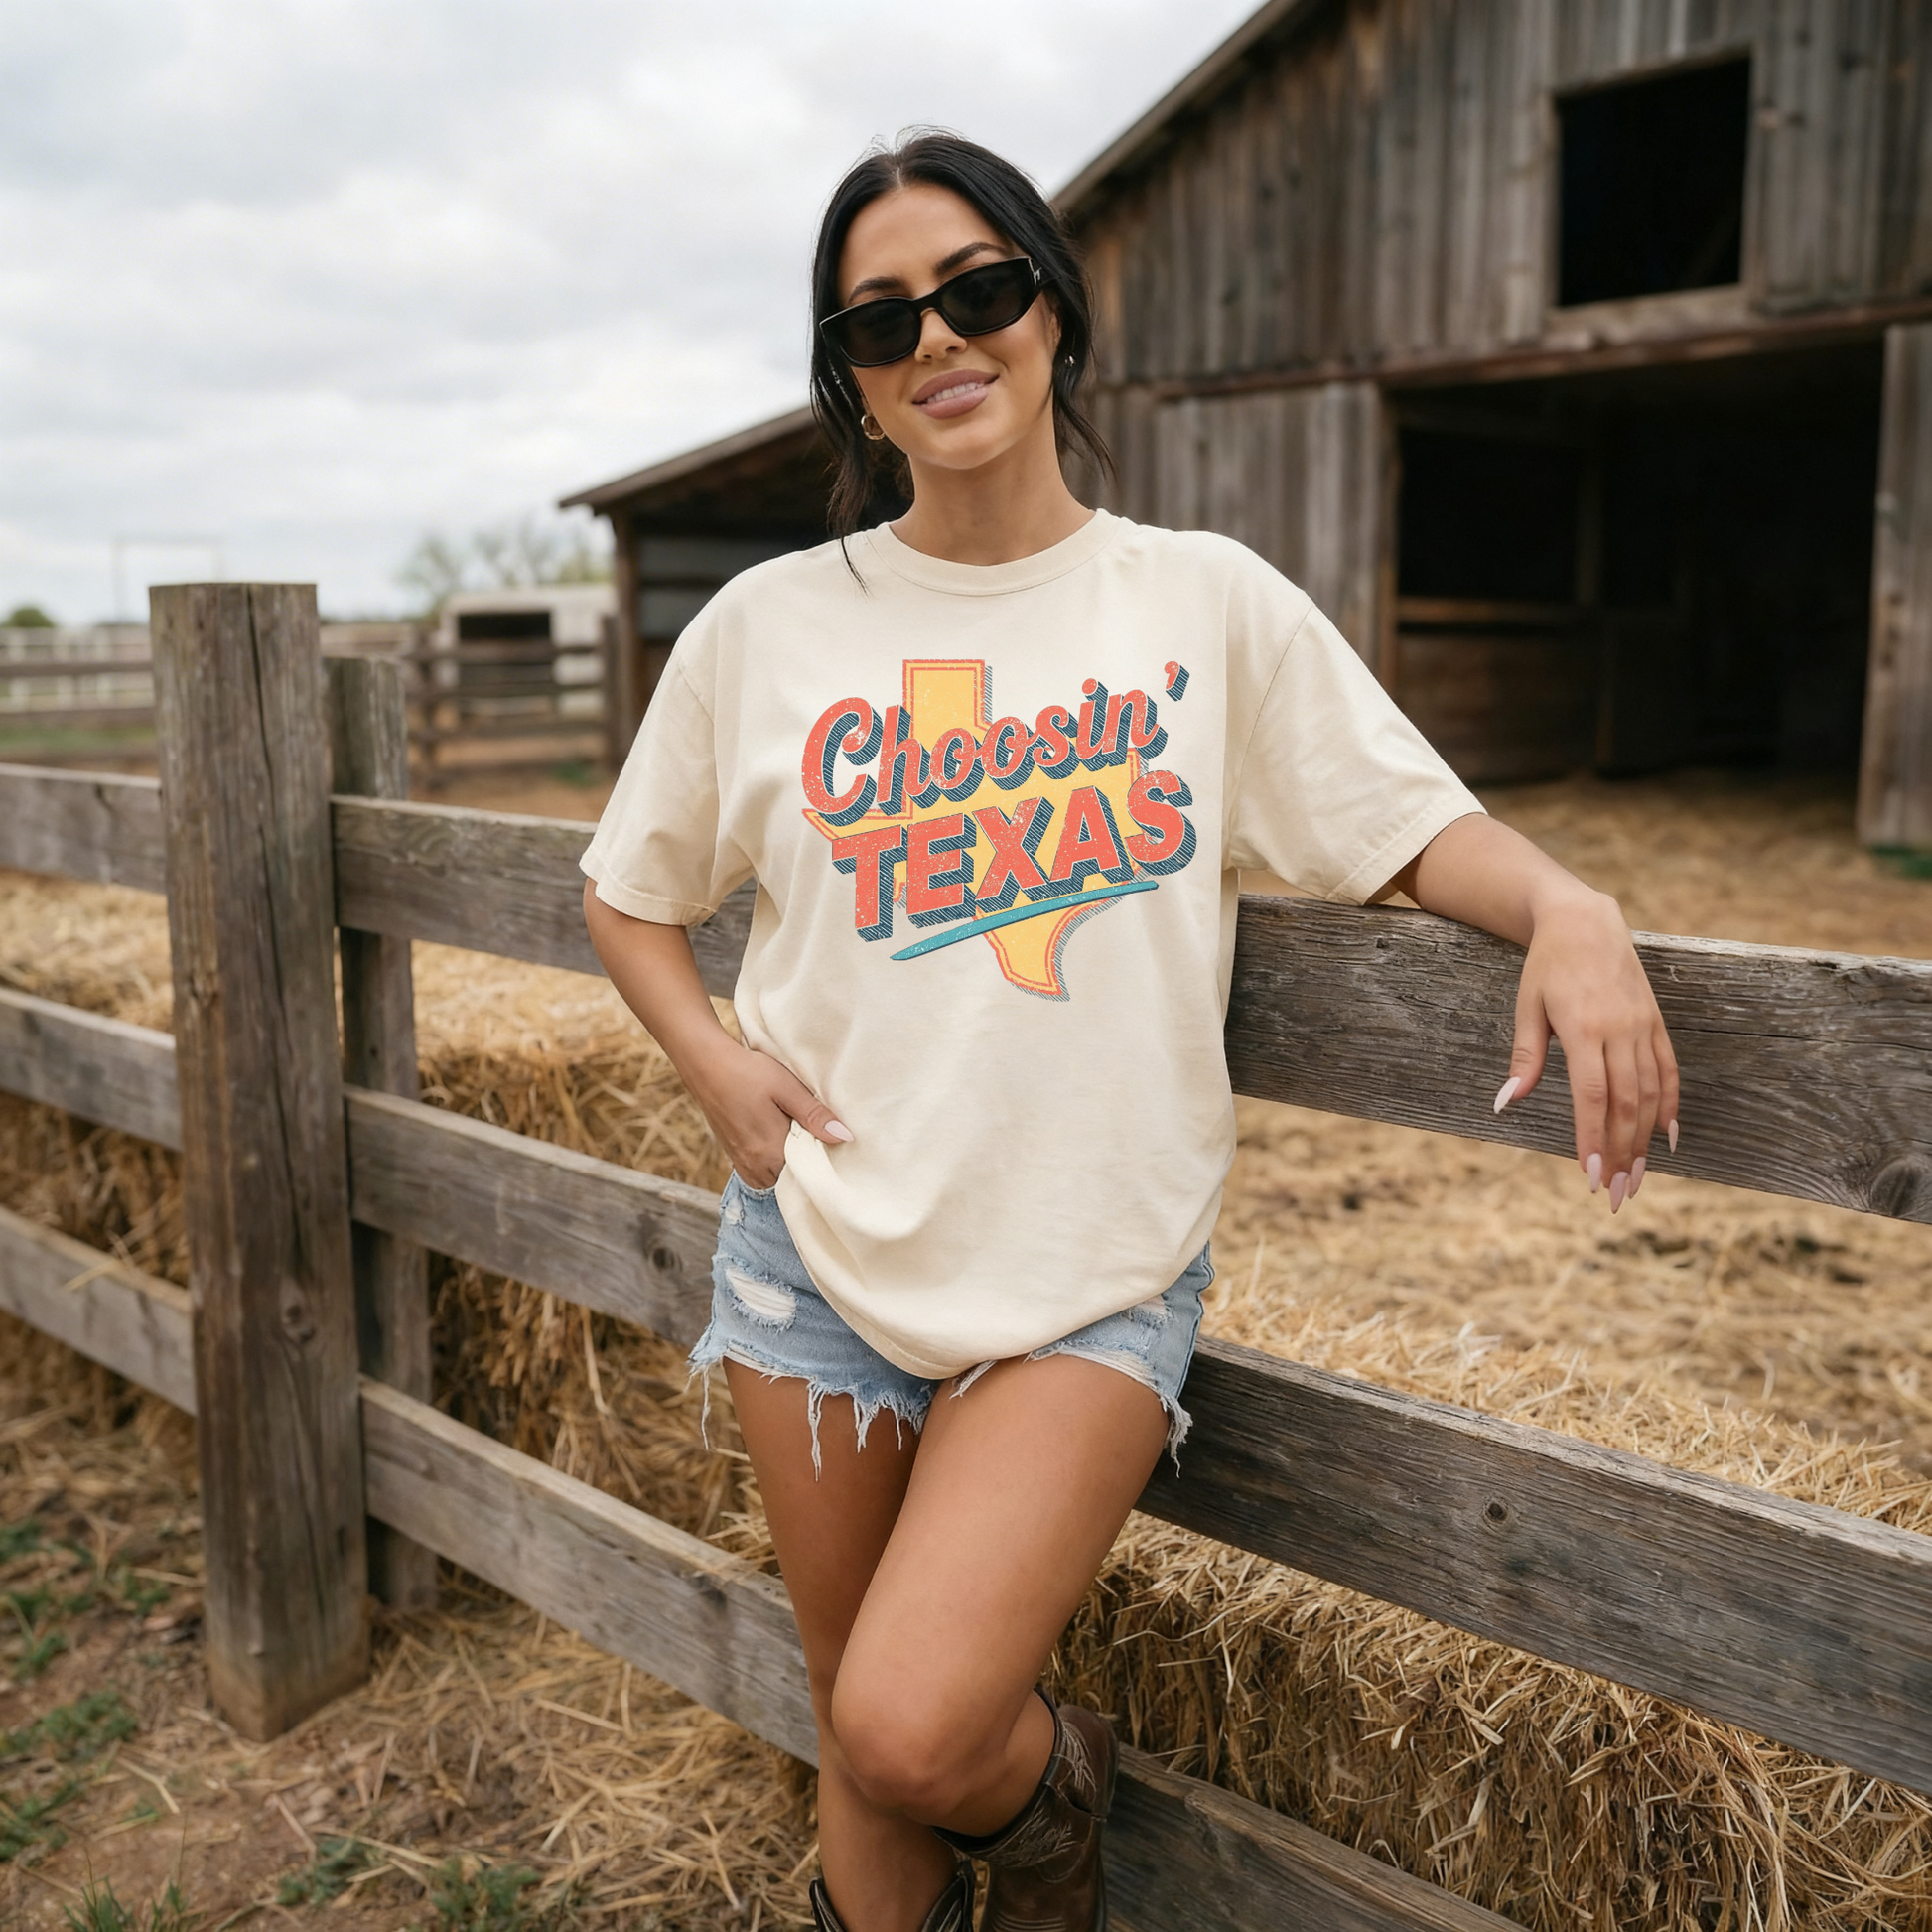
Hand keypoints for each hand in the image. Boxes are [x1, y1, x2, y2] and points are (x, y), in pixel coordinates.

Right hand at [580, 888, 851, 1191]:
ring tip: (804, 1141)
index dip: (824, 1166)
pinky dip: (775, 1162)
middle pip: (792, 1179)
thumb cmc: (747, 1071)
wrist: (705, 1064)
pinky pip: (762, 1172)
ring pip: (776, 1177)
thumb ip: (814, 1116)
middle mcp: (755, 1165)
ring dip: (790, 1165)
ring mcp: (742, 1163)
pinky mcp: (734, 1156)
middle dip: (808, 1167)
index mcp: (771, 1151)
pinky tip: (783, 1141)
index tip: (840, 1154)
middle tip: (825, 1143)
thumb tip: (846, 1138)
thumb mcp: (787, 1088)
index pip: (807, 1176)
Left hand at [1497, 887, 1678, 1210]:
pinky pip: (1669, 1071)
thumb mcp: (1527, 1006)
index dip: (1593, 1138)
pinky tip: (1667, 1140)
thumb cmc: (1547, 966)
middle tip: (1616, 1195)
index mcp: (1584, 1029)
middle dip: (1622, 1154)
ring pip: (1651, 1094)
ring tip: (1636, 1179)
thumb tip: (1505, 1104)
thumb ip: (1524, 1056)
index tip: (1591, 1175)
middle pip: (1627, 1104)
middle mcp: (1620, 1031)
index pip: (1592, 1096)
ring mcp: (1643, 1027)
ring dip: (1645, 1141)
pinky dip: (1671, 1107)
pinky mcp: (1656, 1023)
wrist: (1586, 920)